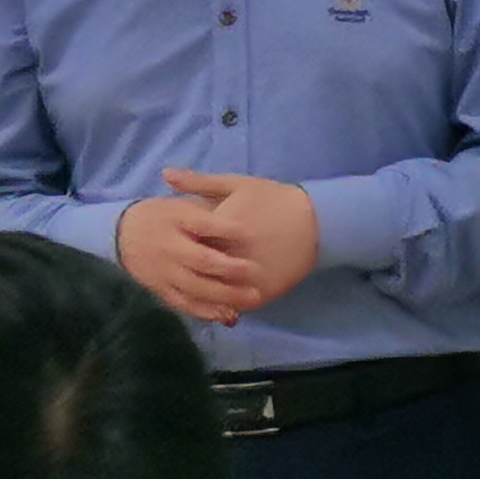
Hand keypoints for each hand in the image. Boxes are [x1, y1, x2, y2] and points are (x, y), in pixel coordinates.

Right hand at [118, 192, 257, 324]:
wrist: (121, 234)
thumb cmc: (162, 216)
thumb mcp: (181, 203)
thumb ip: (206, 208)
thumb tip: (239, 218)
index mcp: (174, 218)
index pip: (203, 223)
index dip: (228, 228)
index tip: (252, 233)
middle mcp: (168, 246)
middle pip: (201, 259)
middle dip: (230, 267)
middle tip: (256, 271)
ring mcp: (163, 271)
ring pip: (195, 287)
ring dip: (225, 294)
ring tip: (252, 297)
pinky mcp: (161, 289)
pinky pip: (185, 303)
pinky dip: (207, 311)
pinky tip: (228, 315)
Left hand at [162, 170, 320, 310]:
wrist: (315, 220)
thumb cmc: (272, 198)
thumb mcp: (234, 184)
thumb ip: (198, 182)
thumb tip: (164, 175)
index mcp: (221, 226)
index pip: (185, 241)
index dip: (173, 243)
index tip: (166, 242)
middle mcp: (233, 254)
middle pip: (195, 268)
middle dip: (182, 268)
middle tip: (173, 266)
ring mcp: (247, 277)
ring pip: (212, 291)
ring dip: (199, 291)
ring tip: (189, 283)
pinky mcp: (262, 292)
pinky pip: (234, 304)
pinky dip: (222, 304)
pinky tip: (213, 297)